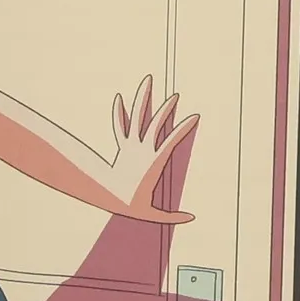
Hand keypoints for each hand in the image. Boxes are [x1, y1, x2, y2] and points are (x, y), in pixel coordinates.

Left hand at [101, 77, 199, 223]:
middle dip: (166, 109)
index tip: (194, 117)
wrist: (105, 196)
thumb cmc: (129, 204)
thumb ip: (172, 217)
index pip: (170, 141)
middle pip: (155, 124)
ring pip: (137, 118)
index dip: (183, 128)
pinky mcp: (121, 146)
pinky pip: (119, 126)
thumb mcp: (151, 214)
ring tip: (148, 82)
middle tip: (176, 95)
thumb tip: (191, 219)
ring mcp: (130, 145)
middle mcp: (142, 149)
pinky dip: (120, 113)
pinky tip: (119, 99)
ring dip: (143, 99)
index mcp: (152, 162)